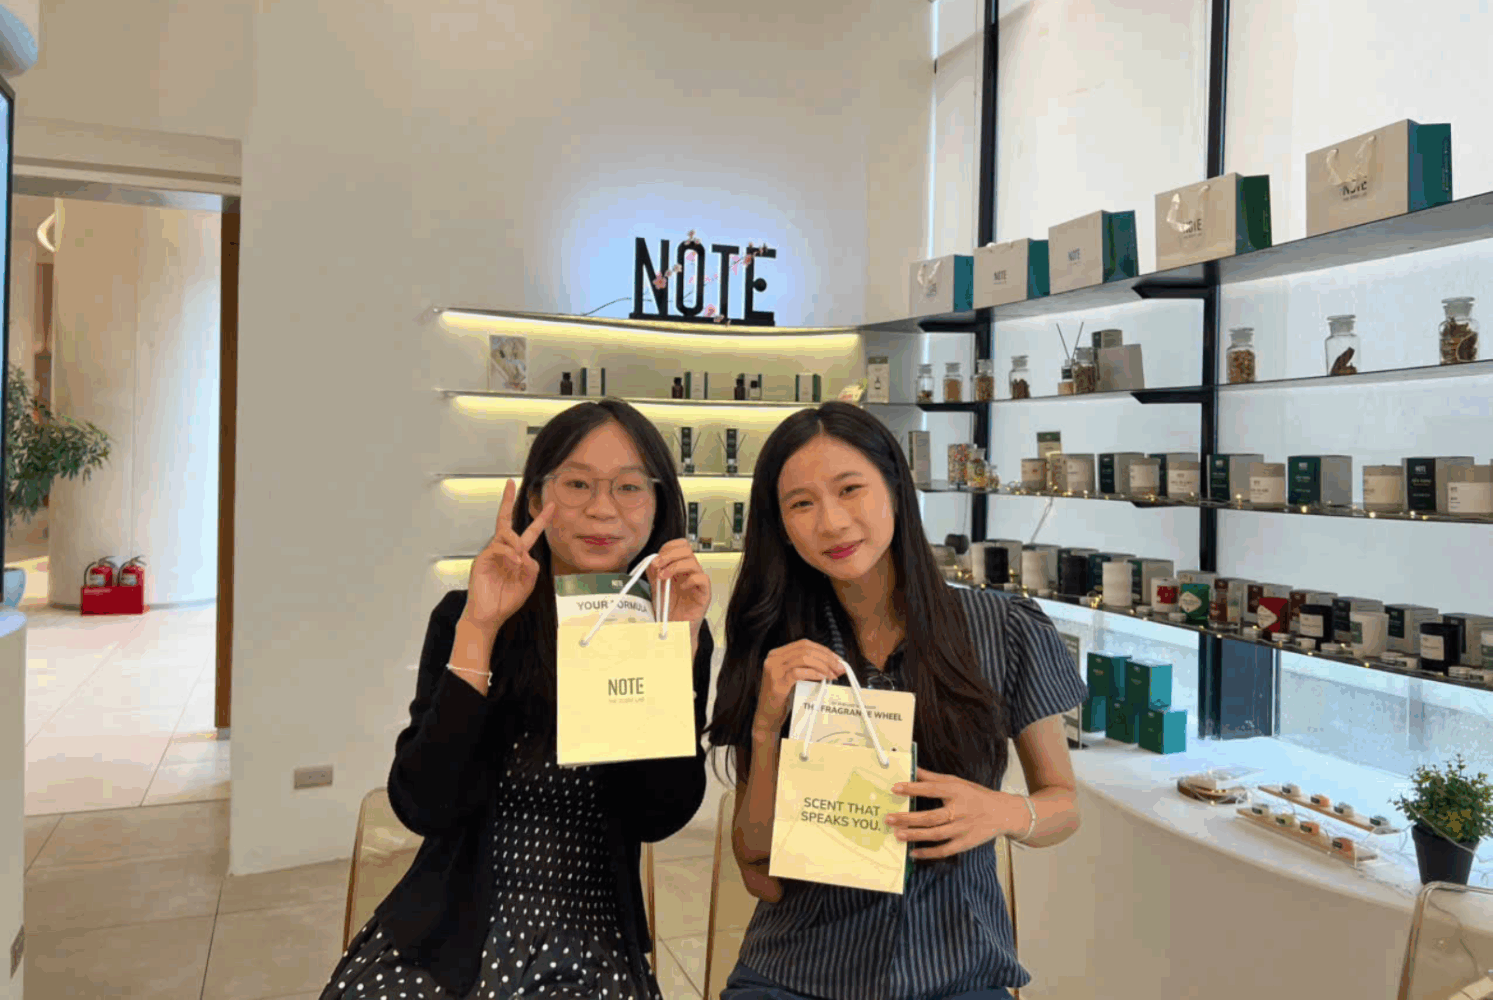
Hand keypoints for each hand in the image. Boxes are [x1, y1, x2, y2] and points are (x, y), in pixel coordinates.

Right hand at [462, 479, 555, 631]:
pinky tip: (514, 563)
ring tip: (519, 560)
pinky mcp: (482, 559)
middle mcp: (503, 550)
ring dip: (516, 544)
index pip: (529, 532)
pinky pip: (497, 548)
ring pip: (505, 534)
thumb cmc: (506, 600)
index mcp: (517, 555)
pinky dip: (509, 554)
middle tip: (511, 484)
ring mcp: (491, 553)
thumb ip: (532, 567)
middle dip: (507, 501)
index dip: (541, 519)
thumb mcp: (528, 583)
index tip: (552, 506)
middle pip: (505, 520)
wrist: (489, 615)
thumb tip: (525, 554)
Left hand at [645, 539, 710, 625]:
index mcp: (679, 567)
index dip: (668, 548)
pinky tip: (682, 587)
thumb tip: (652, 560)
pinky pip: (702, 578)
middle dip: (669, 554)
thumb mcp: (656, 588)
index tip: (656, 560)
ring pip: (693, 562)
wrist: (674, 630)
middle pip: (687, 549)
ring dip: (675, 566)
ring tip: (664, 577)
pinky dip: (690, 580)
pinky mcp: (704, 593)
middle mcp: (689, 572)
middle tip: (658, 565)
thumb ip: (654, 574)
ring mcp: (698, 581)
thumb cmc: (668, 610)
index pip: (679, 545)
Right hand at [753, 639, 844, 737]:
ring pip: (803, 658)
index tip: (837, 659)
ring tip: (833, 675)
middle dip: (826, 658)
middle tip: (840, 668)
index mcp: (777, 654)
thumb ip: (806, 667)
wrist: (768, 716)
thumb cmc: (784, 697)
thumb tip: (833, 664)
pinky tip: (823, 678)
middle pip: (805, 650)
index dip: (823, 650)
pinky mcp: (777, 683)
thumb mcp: (793, 677)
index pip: (804, 644)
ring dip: (823, 666)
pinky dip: (813, 673)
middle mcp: (773, 658)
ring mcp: (774, 670)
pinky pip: (798, 673)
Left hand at [885, 768, 1024, 859]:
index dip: (912, 788)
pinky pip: (945, 850)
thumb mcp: (957, 782)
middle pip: (931, 816)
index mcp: (956, 791)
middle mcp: (960, 810)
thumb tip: (913, 768)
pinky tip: (913, 852)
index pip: (931, 789)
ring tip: (897, 834)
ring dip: (915, 835)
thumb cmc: (976, 795)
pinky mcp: (966, 843)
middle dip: (908, 818)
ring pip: (936, 834)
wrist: (1002, 812)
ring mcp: (963, 828)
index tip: (895, 788)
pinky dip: (929, 853)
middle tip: (889, 818)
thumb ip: (933, 778)